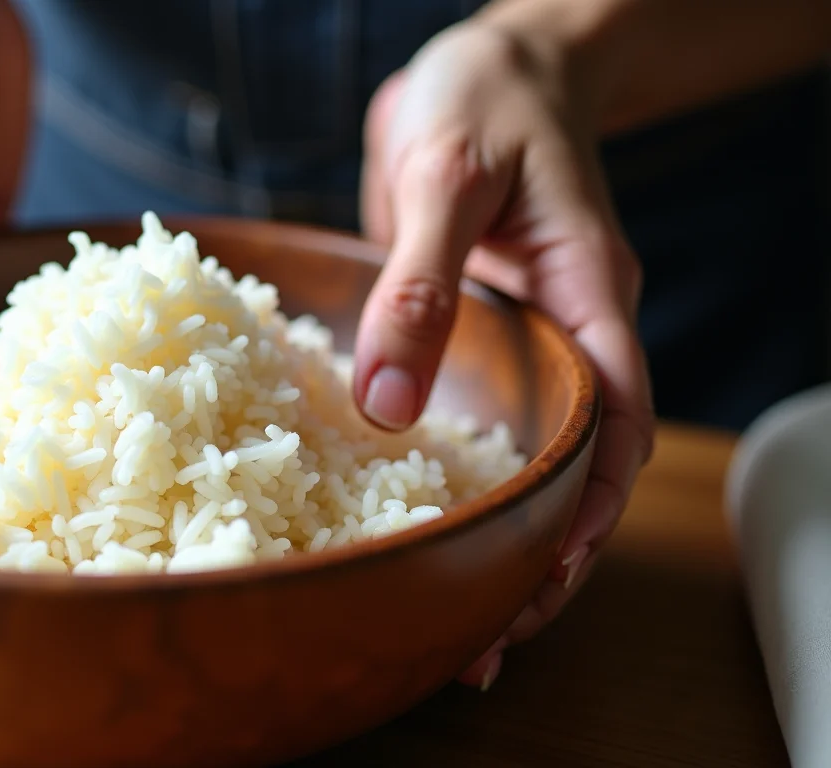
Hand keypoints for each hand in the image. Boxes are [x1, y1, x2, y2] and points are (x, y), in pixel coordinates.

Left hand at [356, 22, 654, 687]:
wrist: (484, 62)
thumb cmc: (484, 98)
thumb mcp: (448, 178)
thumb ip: (419, 283)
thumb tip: (384, 408)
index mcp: (591, 295)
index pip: (615, 423)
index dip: (589, 508)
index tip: (548, 578)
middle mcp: (564, 331)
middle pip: (576, 464)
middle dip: (543, 552)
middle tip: (486, 637)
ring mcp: (519, 337)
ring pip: (524, 452)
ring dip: (496, 529)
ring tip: (448, 614)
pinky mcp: (471, 331)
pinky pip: (469, 415)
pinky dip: (448, 473)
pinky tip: (406, 520)